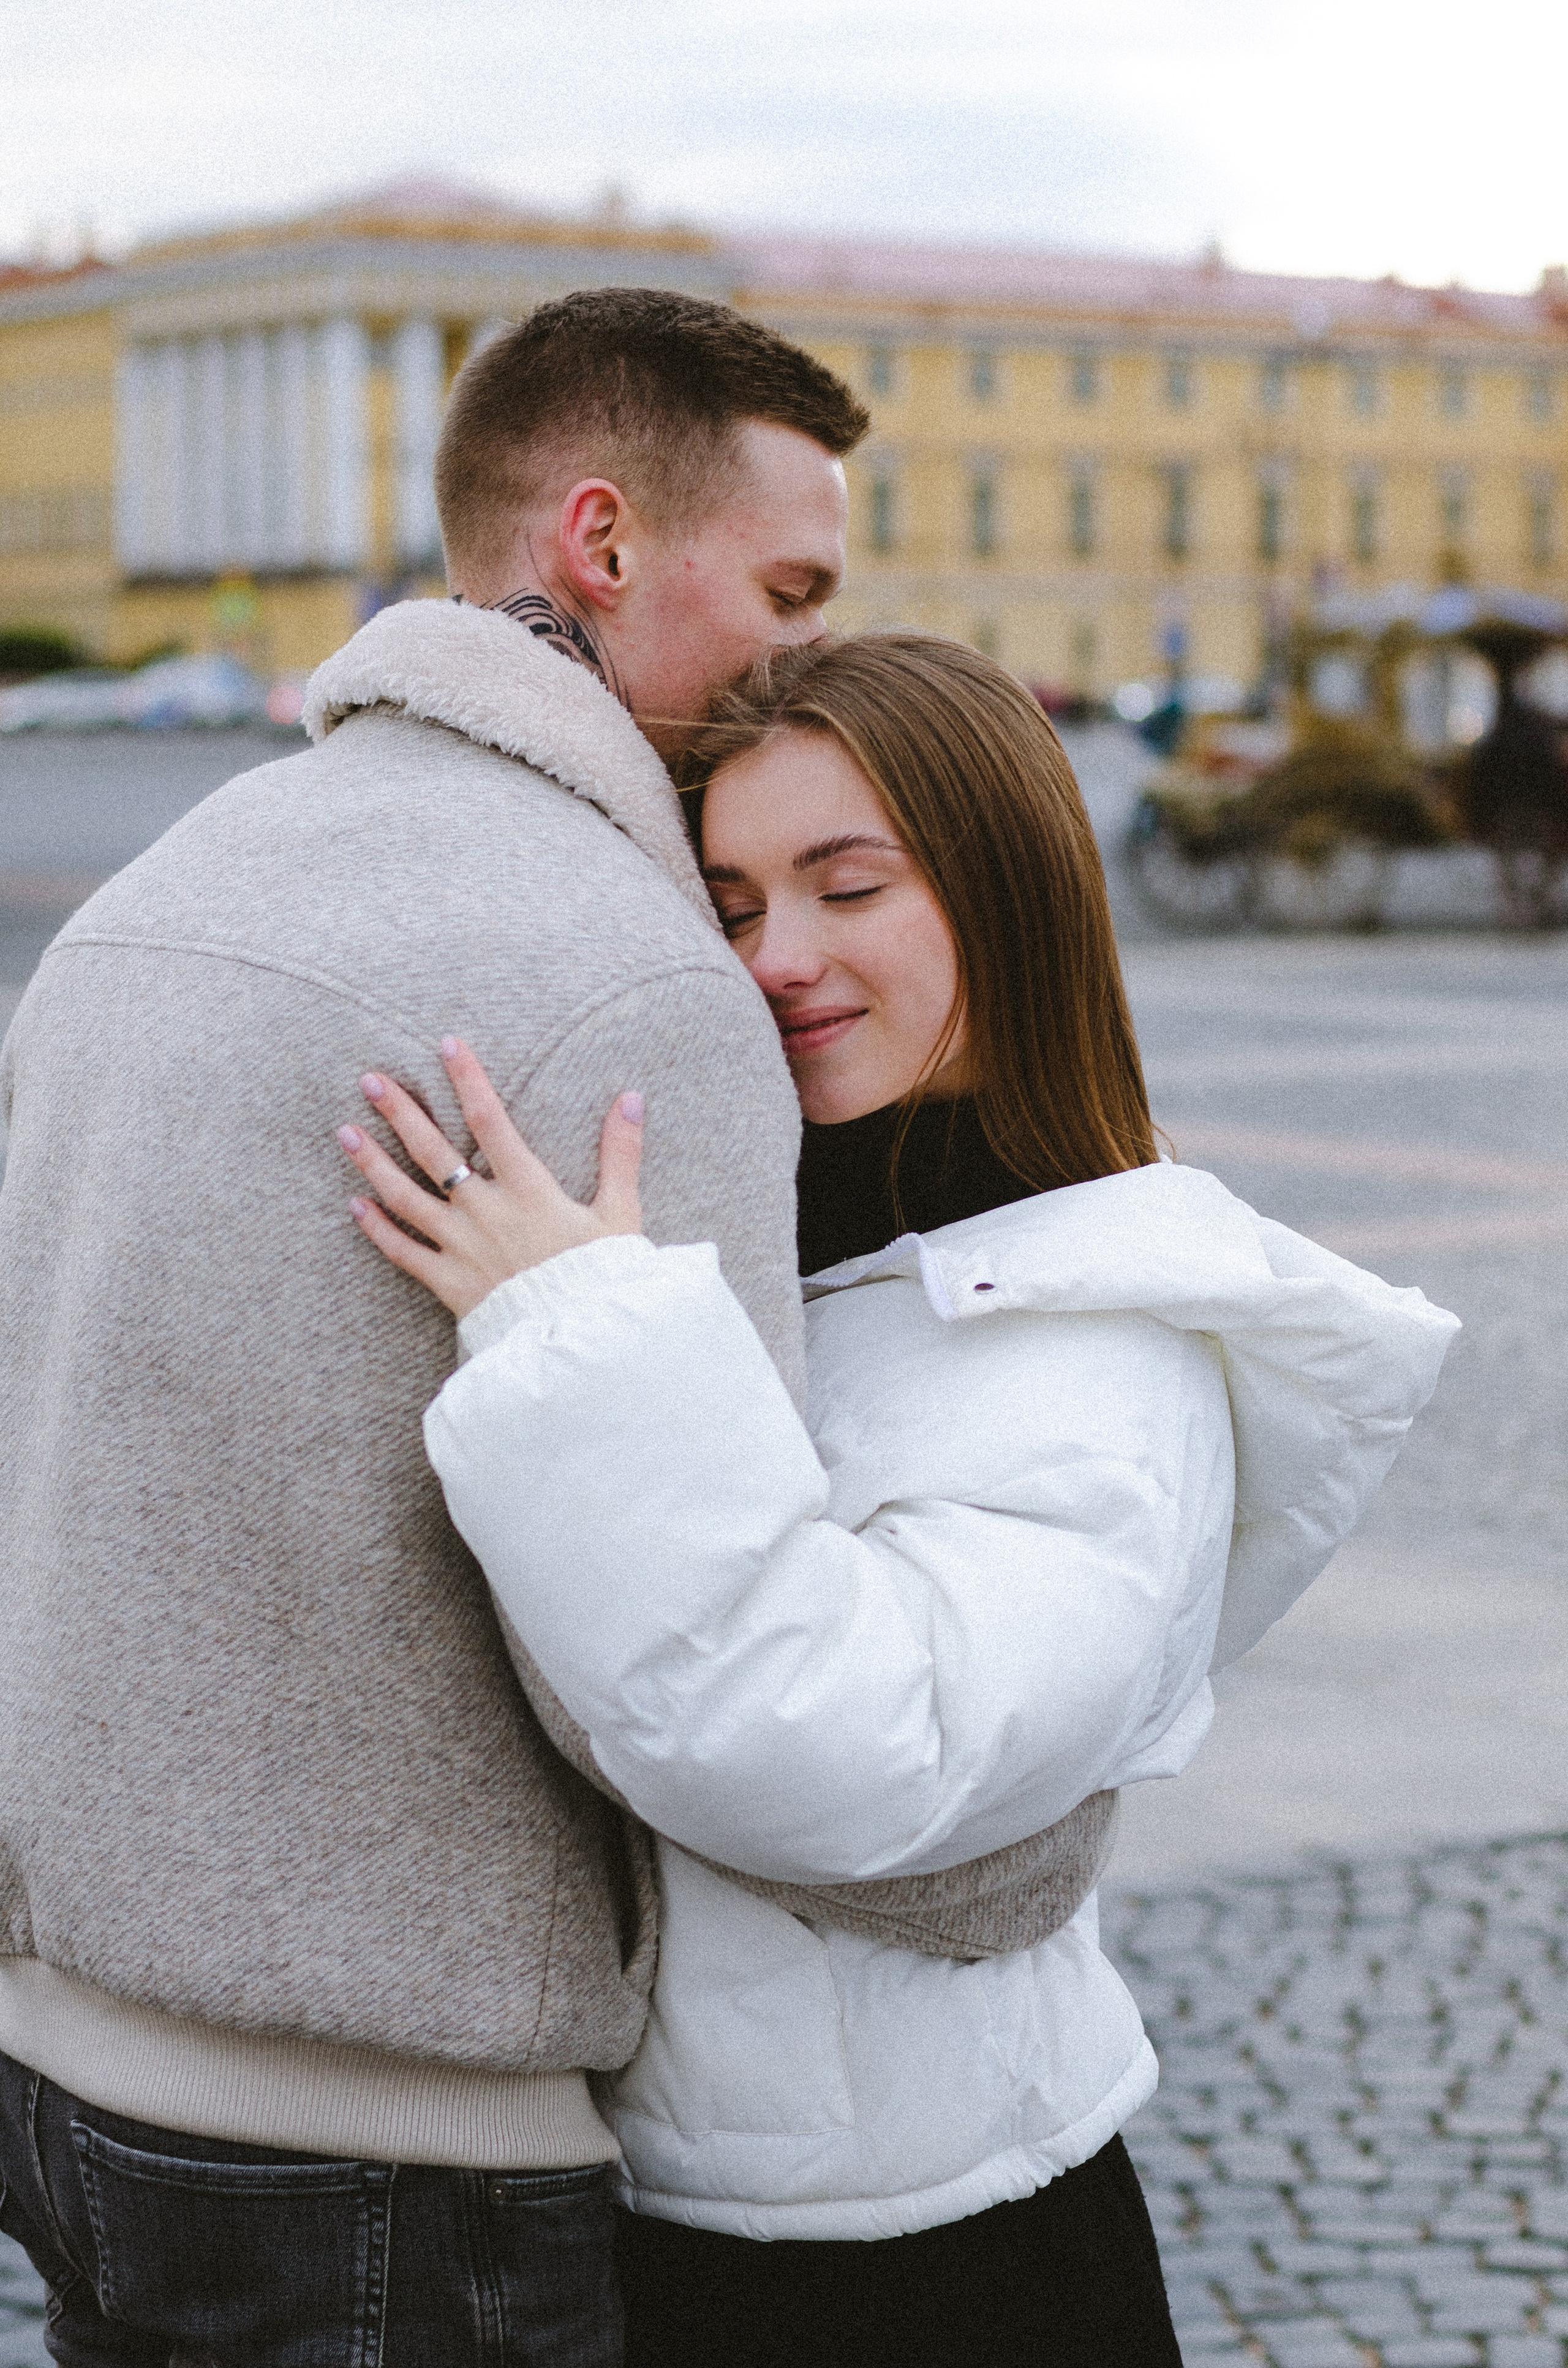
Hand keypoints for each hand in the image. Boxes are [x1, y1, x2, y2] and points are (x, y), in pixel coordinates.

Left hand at [338, 1035, 644, 1318]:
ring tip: (345, 1131)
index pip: (491, 1120)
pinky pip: (404, 1252)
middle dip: (401, 1112)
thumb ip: (621, 1154)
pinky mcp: (449, 1282)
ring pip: (407, 1197)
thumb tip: (632, 1098)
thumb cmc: (602, 1276)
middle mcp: (486, 1212)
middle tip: (369, 1080)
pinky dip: (377, 1229)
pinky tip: (354, 1204)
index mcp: (528, 1189)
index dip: (468, 1079)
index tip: (446, 1044)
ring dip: (373, 1163)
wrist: (581, 1343)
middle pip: (434, 1152)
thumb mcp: (621, 1212)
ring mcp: (462, 1247)